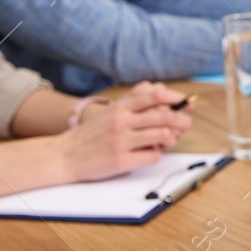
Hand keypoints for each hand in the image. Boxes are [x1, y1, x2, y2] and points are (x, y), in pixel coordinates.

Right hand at [58, 81, 191, 181]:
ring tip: (167, 141)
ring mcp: (122, 141)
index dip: (177, 98)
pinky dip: (157, 154)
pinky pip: (153, 156)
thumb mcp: (110, 111)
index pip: (156, 95)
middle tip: (185, 125)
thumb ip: (134, 100)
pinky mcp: (121, 160)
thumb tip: (161, 89)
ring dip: (172, 138)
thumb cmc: (91, 134)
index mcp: (120, 107)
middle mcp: (122, 121)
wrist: (63, 156)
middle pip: (165, 115)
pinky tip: (149, 153)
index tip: (187, 104)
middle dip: (182, 121)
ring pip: (163, 135)